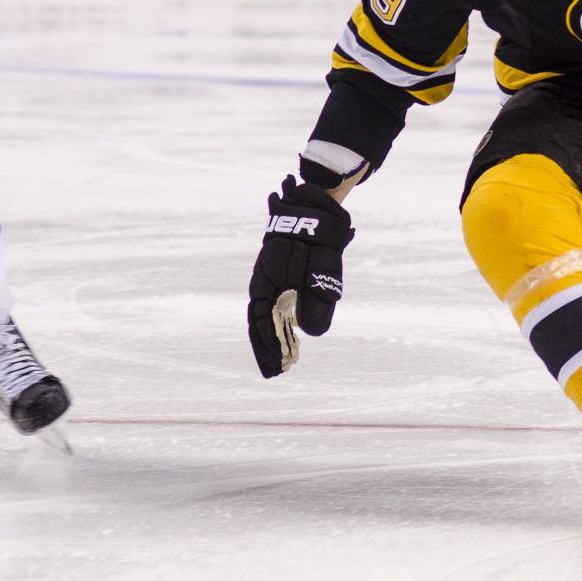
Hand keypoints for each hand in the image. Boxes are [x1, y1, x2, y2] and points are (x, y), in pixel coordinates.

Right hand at [247, 175, 353, 378]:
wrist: (313, 209)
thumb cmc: (316, 240)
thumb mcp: (321, 271)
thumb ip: (316, 298)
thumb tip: (312, 333)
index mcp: (265, 283)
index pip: (261, 322)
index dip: (267, 346)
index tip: (277, 366)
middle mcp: (263, 284)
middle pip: (260, 322)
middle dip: (267, 347)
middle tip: (276, 371)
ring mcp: (270, 280)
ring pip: (267, 314)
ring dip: (272, 338)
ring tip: (281, 361)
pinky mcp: (280, 277)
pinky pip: (276, 304)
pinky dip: (279, 323)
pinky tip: (289, 337)